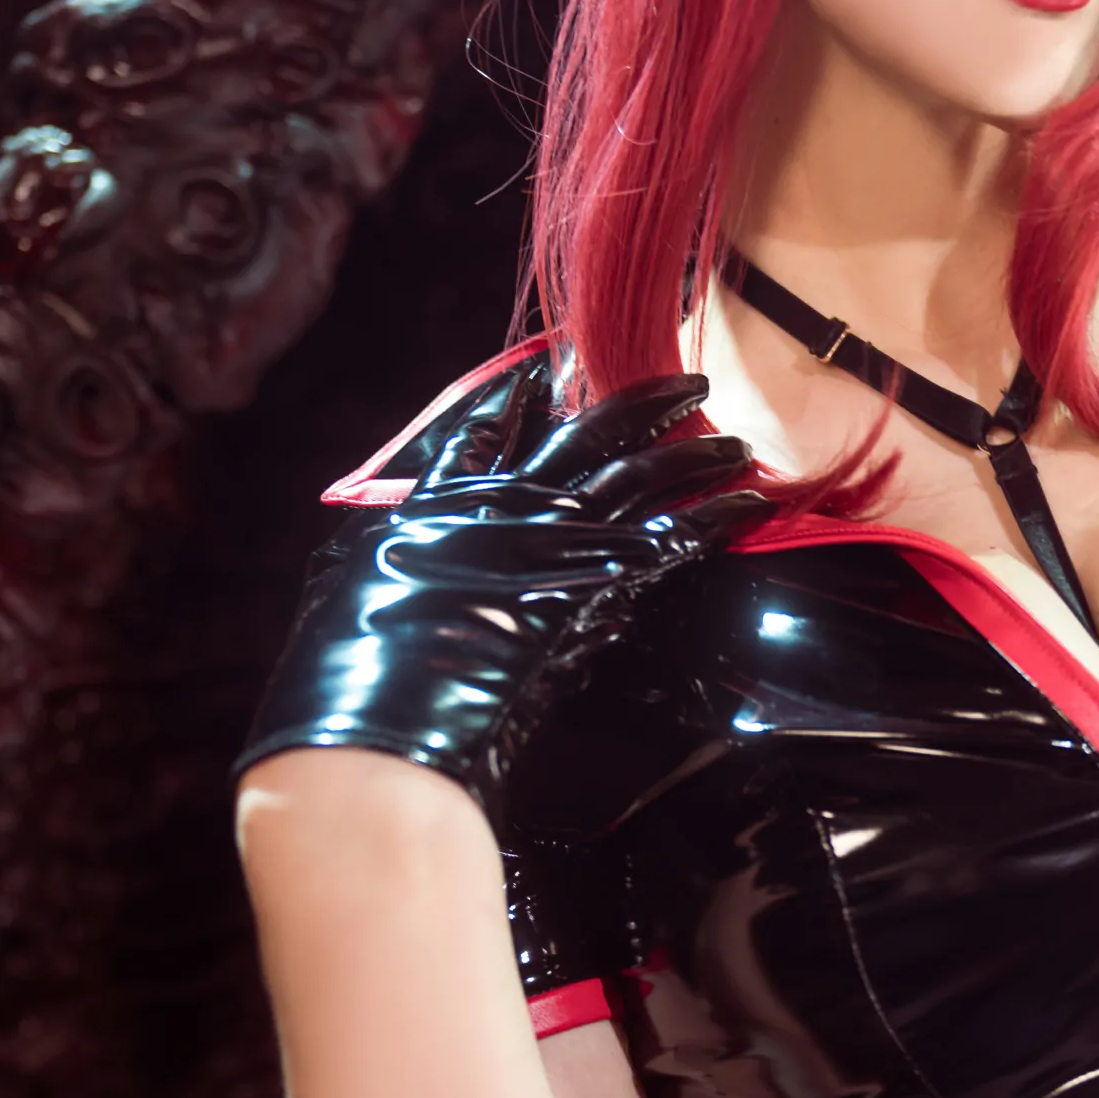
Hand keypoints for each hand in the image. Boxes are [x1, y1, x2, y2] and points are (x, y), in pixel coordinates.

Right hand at [240, 371, 770, 815]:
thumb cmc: (350, 678)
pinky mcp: (593, 590)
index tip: (550, 367)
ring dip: (692, 456)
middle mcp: (500, 507)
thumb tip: (393, 545)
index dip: (516, 394)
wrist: (384, 730)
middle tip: (690, 384)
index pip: (478, 430)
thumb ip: (386, 556)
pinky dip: (712, 521)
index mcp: (432, 505)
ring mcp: (550, 543)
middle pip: (583, 436)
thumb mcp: (350, 594)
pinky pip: (670, 541)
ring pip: (639, 476)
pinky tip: (748, 507)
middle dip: (641, 403)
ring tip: (736, 445)